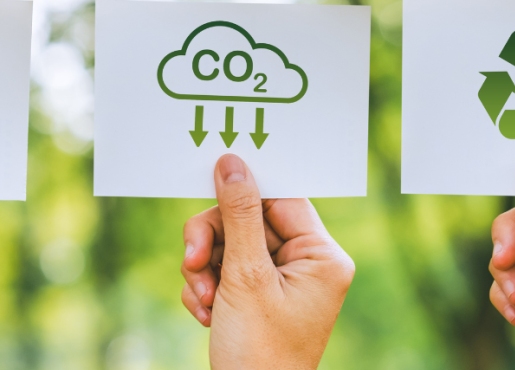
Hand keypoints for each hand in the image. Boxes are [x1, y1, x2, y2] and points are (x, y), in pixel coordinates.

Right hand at [181, 154, 354, 369]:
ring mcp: (279, 281)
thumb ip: (238, 215)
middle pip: (248, 220)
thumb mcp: (245, 276)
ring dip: (204, 269)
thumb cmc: (259, 351)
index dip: (245, 191)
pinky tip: (205, 314)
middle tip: (193, 261)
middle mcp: (305, 264)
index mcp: (321, 256)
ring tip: (202, 300)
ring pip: (230, 245)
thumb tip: (233, 164)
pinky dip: (207, 287)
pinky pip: (224, 269)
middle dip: (214, 242)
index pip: (281, 199)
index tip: (212, 182)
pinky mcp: (257, 295)